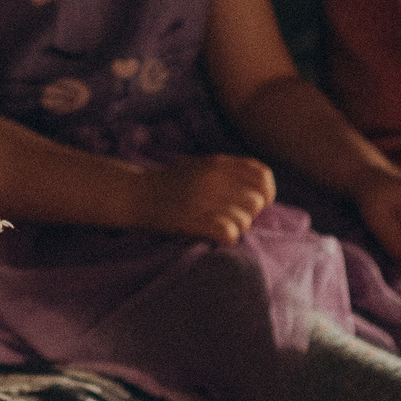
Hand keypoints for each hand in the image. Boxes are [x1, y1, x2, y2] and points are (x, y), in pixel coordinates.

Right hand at [138, 155, 274, 243]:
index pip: (263, 176)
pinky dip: (226, 237)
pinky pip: (230, 233)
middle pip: (256, 202)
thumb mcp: (201, 166)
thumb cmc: (170, 184)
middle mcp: (215, 177)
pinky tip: (214, 235)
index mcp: (218, 163)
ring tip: (217, 225)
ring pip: (245, 221)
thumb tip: (263, 191)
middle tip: (229, 217)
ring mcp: (204, 198)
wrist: (134, 193)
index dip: (267, 192)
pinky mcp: (194, 219)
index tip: (260, 203)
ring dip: (235, 227)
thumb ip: (229, 172)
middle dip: (248, 214)